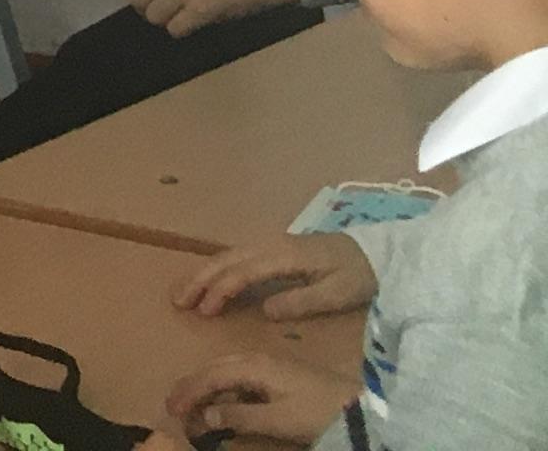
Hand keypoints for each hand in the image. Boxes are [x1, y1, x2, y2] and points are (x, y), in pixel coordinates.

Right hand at [159, 346, 354, 446]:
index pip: (210, 376)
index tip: (171, 409)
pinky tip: (223, 397)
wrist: (362, 407)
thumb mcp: (280, 419)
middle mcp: (257, 359)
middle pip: (214, 368)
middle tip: (173, 404)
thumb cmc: (319, 412)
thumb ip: (240, 417)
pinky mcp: (281, 374)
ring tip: (191, 399)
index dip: (189, 392)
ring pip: (226, 369)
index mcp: (253, 366)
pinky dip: (223, 384)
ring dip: (205, 382)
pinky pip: (240, 374)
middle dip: (192, 385)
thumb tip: (205, 416)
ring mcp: (270, 364)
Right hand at [174, 231, 375, 321]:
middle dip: (199, 279)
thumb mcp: (337, 294)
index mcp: (284, 255)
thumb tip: (264, 311)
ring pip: (228, 256)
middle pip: (227, 259)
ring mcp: (271, 244)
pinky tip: (208, 280)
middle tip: (177, 300)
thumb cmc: (358, 275)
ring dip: (203, 273)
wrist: (378, 254)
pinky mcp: (275, 249)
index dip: (221, 290)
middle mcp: (271, 245)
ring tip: (183, 292)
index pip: (244, 272)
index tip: (204, 310)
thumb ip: (301, 301)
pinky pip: (237, 256)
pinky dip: (217, 268)